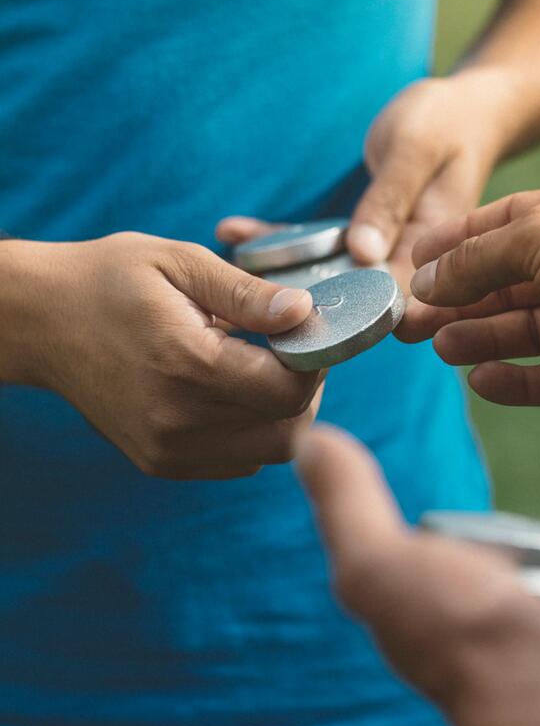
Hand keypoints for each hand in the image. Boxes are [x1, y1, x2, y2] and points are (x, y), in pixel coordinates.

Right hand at [28, 232, 322, 478]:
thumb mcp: (180, 262)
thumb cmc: (110, 280)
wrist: (41, 321)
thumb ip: (247, 293)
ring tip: (259, 367)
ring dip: (283, 413)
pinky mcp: (162, 463)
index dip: (313, 361)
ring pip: (269, 451)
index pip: (288, 391)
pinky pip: (240, 460)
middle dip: (306, 390)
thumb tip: (304, 312)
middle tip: (290, 350)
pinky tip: (233, 391)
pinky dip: (254, 430)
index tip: (304, 330)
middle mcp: (178, 421)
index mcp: (187, 366)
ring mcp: (169, 451)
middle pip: (289, 430)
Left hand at [218, 73, 510, 290]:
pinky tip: (234, 230)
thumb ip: (390, 202)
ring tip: (226, 256)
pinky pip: (319, 245)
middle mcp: (409, 261)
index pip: (398, 302)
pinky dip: (280, 240)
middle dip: (302, 300)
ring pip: (329, 275)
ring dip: (281, 270)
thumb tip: (363, 256)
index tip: (299, 315)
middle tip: (247, 292)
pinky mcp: (363, 235)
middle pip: (356, 299)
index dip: (354, 319)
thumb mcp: (415, 152)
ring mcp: (384, 251)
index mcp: (434, 251)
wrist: (465, 111)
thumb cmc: (446, 123)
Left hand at [296, 424, 539, 682]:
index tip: (416, 521)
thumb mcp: (380, 561)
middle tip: (502, 526)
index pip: (410, 583)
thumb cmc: (460, 635)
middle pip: (488, 597)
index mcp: (420, 632)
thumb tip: (310, 439)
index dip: (407, 550)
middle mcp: (477, 653)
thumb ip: (348, 505)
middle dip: (496, 565)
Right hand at [397, 180, 539, 420]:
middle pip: (508, 283)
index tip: (412, 268)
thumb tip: (430, 279)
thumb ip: (480, 256)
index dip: (455, 246)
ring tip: (440, 349)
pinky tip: (482, 382)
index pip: (501, 226)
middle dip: (457, 300)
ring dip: (481, 338)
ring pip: (525, 329)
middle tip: (409, 323)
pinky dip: (518, 380)